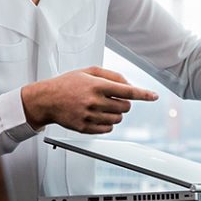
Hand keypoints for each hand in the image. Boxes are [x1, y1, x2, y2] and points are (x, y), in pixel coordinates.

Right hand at [19, 66, 158, 133]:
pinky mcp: (84, 127)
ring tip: (102, 106)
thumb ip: (112, 75)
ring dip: (116, 113)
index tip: (154, 96)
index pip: (127, 91)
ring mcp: (89, 116)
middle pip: (125, 107)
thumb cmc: (67, 84)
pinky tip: (98, 115)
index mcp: (96, 85)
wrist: (47, 99)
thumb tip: (129, 84)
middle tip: (113, 99)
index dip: (143, 94)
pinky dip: (108, 123)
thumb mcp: (89, 71)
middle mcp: (93, 101)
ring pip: (118, 119)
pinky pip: (107, 128)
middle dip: (124, 103)